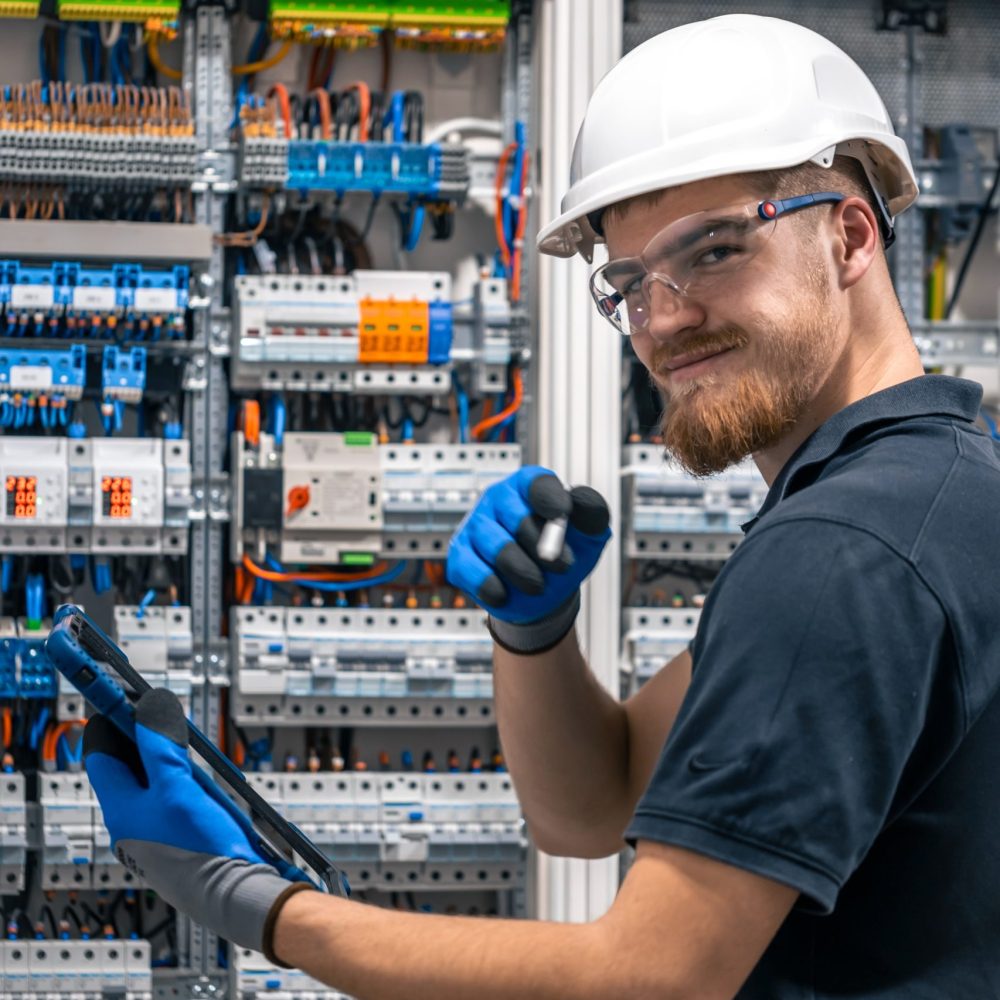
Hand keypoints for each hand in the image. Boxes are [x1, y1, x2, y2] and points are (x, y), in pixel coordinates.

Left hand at [84, 688, 311, 961]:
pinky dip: (181, 783)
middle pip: (126, 767)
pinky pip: (169, 801)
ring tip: (187, 750)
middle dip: (144, 740)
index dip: (111, 724)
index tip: (127, 700)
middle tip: (165, 719)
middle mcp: (129, 821)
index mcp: (120, 808)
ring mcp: (151, 832)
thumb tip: (148, 708)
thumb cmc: (199, 845)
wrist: (230, 893)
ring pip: (151, 783)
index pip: (100, 756)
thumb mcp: (178, 786)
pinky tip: (201, 782)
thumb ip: (160, 746)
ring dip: (167, 762)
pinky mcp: (173, 839)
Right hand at [447, 466, 610, 651]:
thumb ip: (592, 512)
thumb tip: (581, 499)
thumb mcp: (589, 534)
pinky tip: (505, 593)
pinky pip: (470, 569)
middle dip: (542, 546)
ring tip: (538, 585)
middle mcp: (498, 499)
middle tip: (562, 566)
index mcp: (528, 486)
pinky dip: (491, 586)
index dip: (550, 499)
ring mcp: (475, 526)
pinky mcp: (459, 556)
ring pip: (495, 546)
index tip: (563, 516)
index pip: (535, 482)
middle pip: (515, 516)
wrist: (544, 591)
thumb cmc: (565, 552)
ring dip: (523, 571)